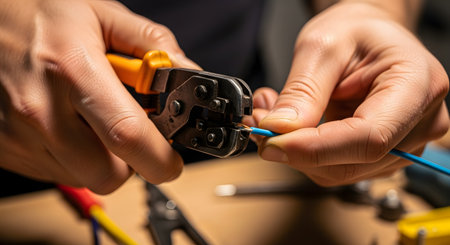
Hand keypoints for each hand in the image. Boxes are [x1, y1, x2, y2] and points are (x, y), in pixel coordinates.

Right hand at [0, 0, 198, 193]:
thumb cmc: (38, 12)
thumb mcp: (102, 15)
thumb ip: (151, 45)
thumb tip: (184, 72)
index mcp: (73, 69)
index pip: (128, 135)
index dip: (160, 157)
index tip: (171, 161)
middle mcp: (40, 109)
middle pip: (107, 174)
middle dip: (130, 163)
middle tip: (130, 136)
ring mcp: (18, 134)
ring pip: (82, 177)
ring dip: (99, 158)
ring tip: (90, 118)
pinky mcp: (5, 147)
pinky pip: (54, 172)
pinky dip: (71, 156)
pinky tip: (66, 122)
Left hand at [244, 2, 448, 185]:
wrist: (369, 35)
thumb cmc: (357, 31)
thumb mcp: (322, 47)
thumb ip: (302, 91)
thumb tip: (279, 129)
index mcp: (417, 85)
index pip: (368, 137)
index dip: (315, 148)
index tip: (272, 142)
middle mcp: (420, 122)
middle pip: (352, 162)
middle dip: (296, 149)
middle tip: (259, 121)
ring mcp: (404, 143)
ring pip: (338, 171)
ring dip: (296, 151)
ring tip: (272, 115)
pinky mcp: (383, 153)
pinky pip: (336, 167)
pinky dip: (305, 152)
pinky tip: (292, 125)